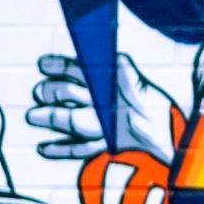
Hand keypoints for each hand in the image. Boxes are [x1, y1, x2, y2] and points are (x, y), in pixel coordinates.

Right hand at [28, 53, 178, 162]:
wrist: (169, 135)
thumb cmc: (153, 105)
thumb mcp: (141, 84)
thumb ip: (124, 69)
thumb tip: (113, 54)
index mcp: (103, 82)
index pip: (76, 70)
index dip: (59, 66)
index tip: (44, 64)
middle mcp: (95, 101)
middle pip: (66, 94)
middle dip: (52, 92)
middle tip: (42, 92)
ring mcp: (96, 123)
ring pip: (68, 119)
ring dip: (49, 117)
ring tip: (34, 116)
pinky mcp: (101, 143)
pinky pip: (77, 147)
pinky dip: (59, 149)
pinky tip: (43, 148)